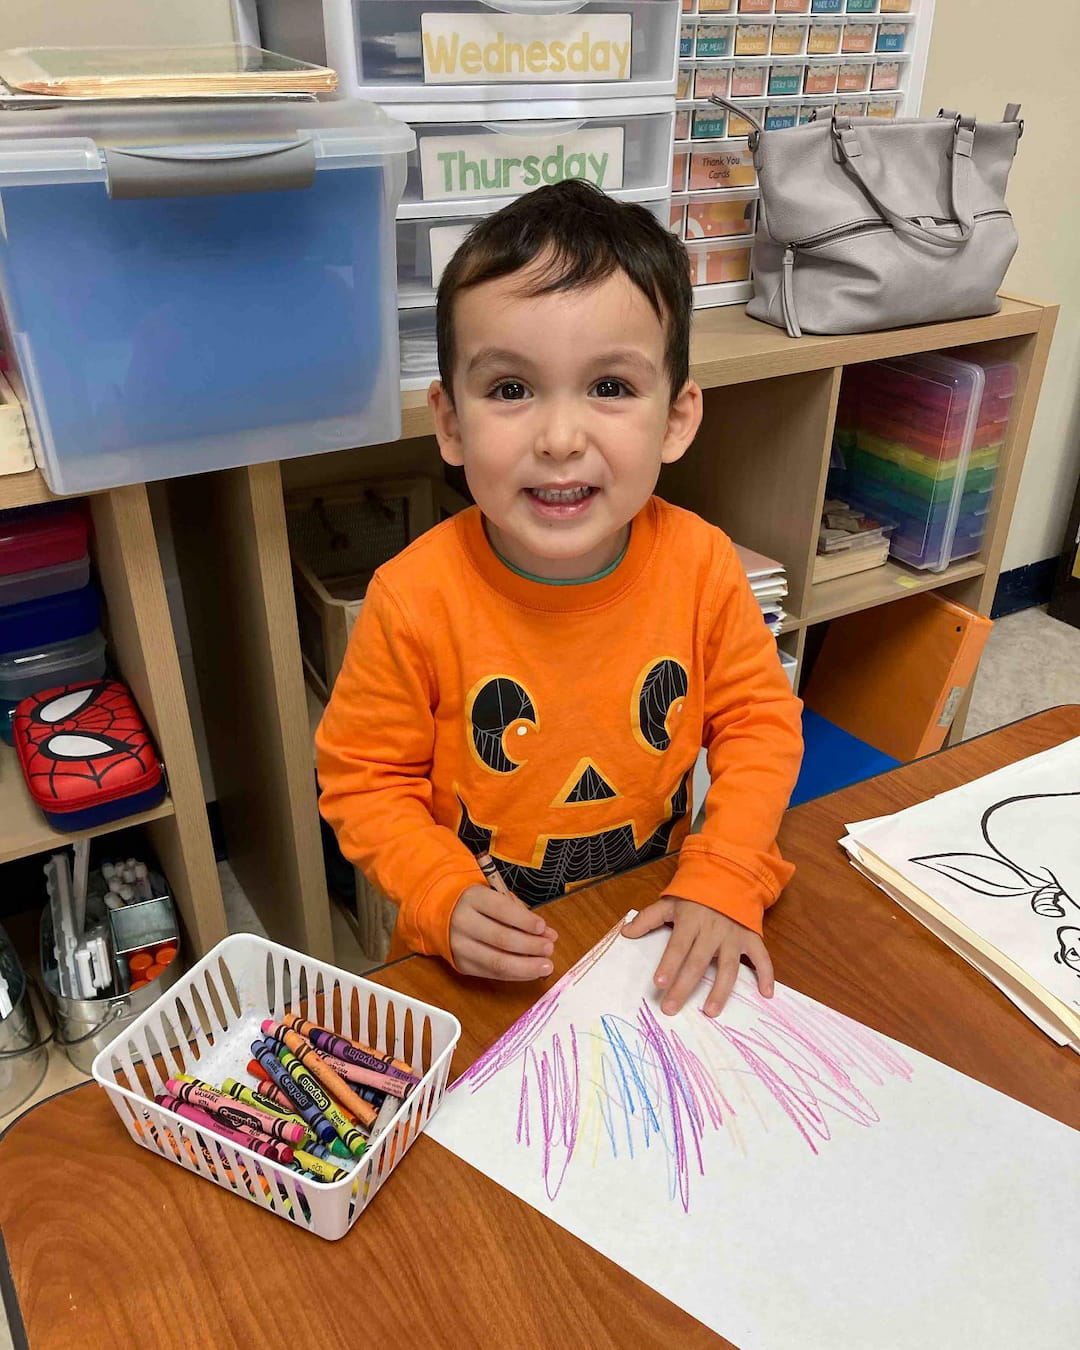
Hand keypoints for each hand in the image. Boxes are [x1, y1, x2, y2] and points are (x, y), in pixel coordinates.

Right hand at [449, 884, 558, 980]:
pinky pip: (492, 973)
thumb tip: (547, 934)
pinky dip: (515, 975)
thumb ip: (521, 913)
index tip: (543, 928)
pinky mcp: (462, 965)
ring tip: (545, 966)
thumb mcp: (495, 897)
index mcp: (473, 898)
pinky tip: (530, 972)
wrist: (442, 915)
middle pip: (502, 938)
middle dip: (530, 946)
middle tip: (549, 948)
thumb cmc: (477, 904)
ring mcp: (460, 946)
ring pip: (497, 962)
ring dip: (526, 966)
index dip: (525, 921)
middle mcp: (463, 922)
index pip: (503, 910)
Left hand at [622, 896, 773, 1016]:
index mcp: (691, 921)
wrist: (730, 876)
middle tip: (671, 1008)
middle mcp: (713, 930)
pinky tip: (766, 994)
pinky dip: (766, 975)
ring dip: (720, 990)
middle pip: (698, 963)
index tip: (659, 984)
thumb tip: (625, 933)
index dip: (669, 965)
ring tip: (711, 1011)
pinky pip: (761, 958)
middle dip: (684, 987)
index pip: (678, 946)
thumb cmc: (696, 894)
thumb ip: (648, 918)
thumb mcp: (670, 901)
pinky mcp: (751, 938)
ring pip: (728, 967)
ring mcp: (734, 936)